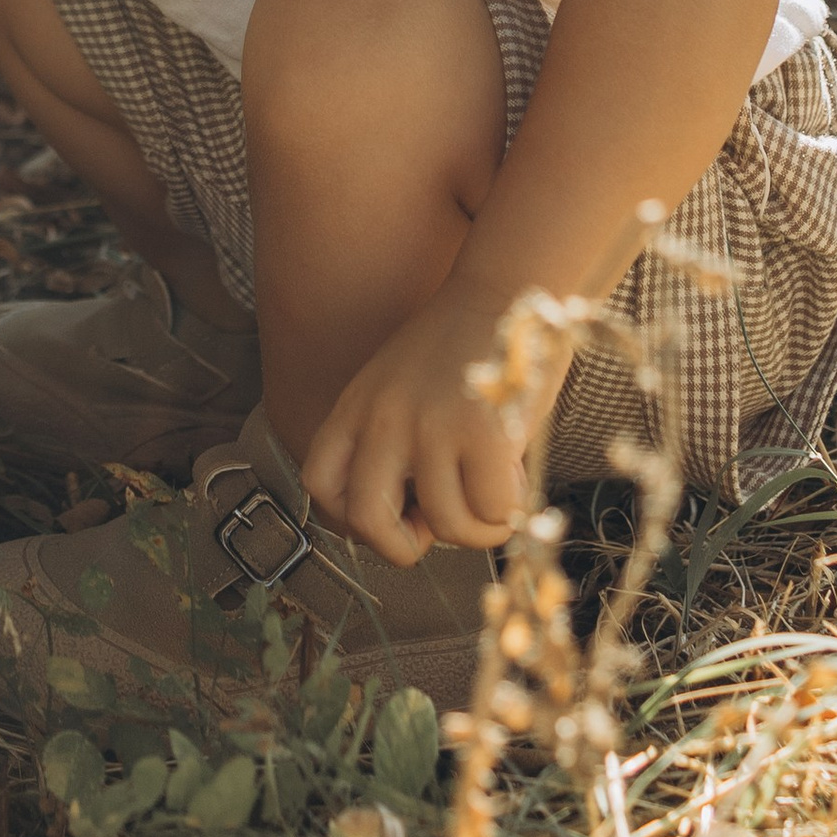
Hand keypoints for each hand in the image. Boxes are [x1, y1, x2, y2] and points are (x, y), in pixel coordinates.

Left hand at [300, 291, 525, 563]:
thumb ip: (391, 447)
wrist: (505, 289)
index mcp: (356, 406)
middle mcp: (383, 417)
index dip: (354, 517)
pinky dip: (509, 510)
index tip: (395, 509)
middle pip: (367, 521)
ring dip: (479, 528)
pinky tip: (516, 477)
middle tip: (438, 526)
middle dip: (405, 547)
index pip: (320, 483)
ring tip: (494, 493)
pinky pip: (493, 510)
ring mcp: (430, 425)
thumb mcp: (399, 389)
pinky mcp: (481, 432)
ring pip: (446, 525)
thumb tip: (415, 525)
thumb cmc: (462, 349)